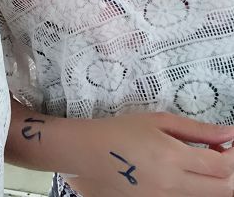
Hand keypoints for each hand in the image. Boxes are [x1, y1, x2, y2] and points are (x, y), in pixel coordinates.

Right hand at [65, 112, 233, 196]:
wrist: (90, 153)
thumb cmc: (122, 131)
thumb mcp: (159, 120)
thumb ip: (197, 129)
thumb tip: (229, 132)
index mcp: (172, 157)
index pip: (223, 166)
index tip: (230, 140)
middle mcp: (174, 185)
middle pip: (225, 189)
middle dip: (232, 170)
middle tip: (223, 151)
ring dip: (217, 180)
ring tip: (205, 159)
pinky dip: (200, 187)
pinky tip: (189, 170)